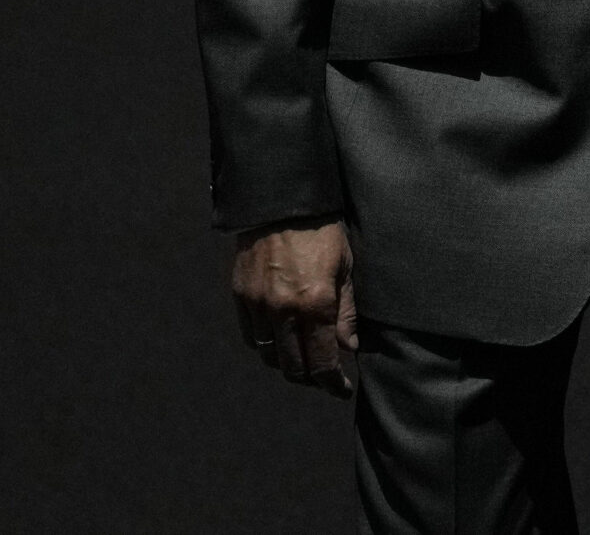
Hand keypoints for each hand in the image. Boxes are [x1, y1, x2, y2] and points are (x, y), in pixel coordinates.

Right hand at [231, 218, 356, 396]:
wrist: (282, 200)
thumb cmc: (322, 231)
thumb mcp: (346, 268)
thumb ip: (346, 313)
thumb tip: (349, 348)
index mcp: (315, 303)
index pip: (322, 362)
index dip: (332, 383)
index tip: (340, 390)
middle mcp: (284, 309)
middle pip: (293, 367)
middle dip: (310, 379)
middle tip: (323, 378)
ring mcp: (258, 304)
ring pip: (269, 356)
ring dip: (287, 365)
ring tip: (302, 362)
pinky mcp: (241, 295)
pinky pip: (251, 336)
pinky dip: (266, 346)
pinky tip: (280, 342)